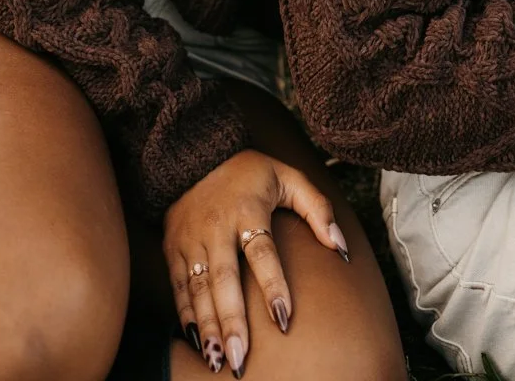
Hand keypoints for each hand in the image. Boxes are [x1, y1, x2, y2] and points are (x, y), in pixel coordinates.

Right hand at [163, 149, 348, 373]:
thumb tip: (341, 247)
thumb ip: (318, 208)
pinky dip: (185, 316)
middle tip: (240, 359)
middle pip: (224, 279)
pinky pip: (178, 287)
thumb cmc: (250, 171)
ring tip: (219, 359)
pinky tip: (197, 342)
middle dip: (232, 321)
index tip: (284, 318)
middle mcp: (217, 227)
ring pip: (199, 289)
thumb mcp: (288, 176)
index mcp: (248, 209)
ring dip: (208, 327)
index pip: (262, 251)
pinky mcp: (174, 249)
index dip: (273, 285)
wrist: (194, 155)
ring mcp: (192, 239)